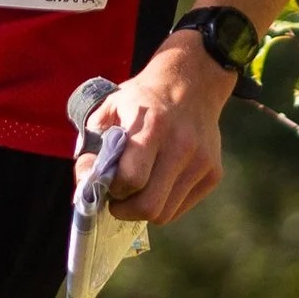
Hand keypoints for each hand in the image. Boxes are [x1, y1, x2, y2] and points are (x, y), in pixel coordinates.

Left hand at [89, 35, 235, 226]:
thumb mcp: (111, 108)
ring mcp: (201, 162)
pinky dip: (163, 205)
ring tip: (136, 191)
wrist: (192, 83)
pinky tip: (156, 185)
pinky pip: (180, 208)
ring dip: (144, 210)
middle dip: (126, 210)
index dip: (113, 189)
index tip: (106, 184)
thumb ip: (93, 144)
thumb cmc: (144, 98)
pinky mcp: (213, 174)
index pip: (131, 179)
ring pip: (165, 214)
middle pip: (150, 206)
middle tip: (117, 199)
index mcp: (153, 126)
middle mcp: (182, 146)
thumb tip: (85, 180)